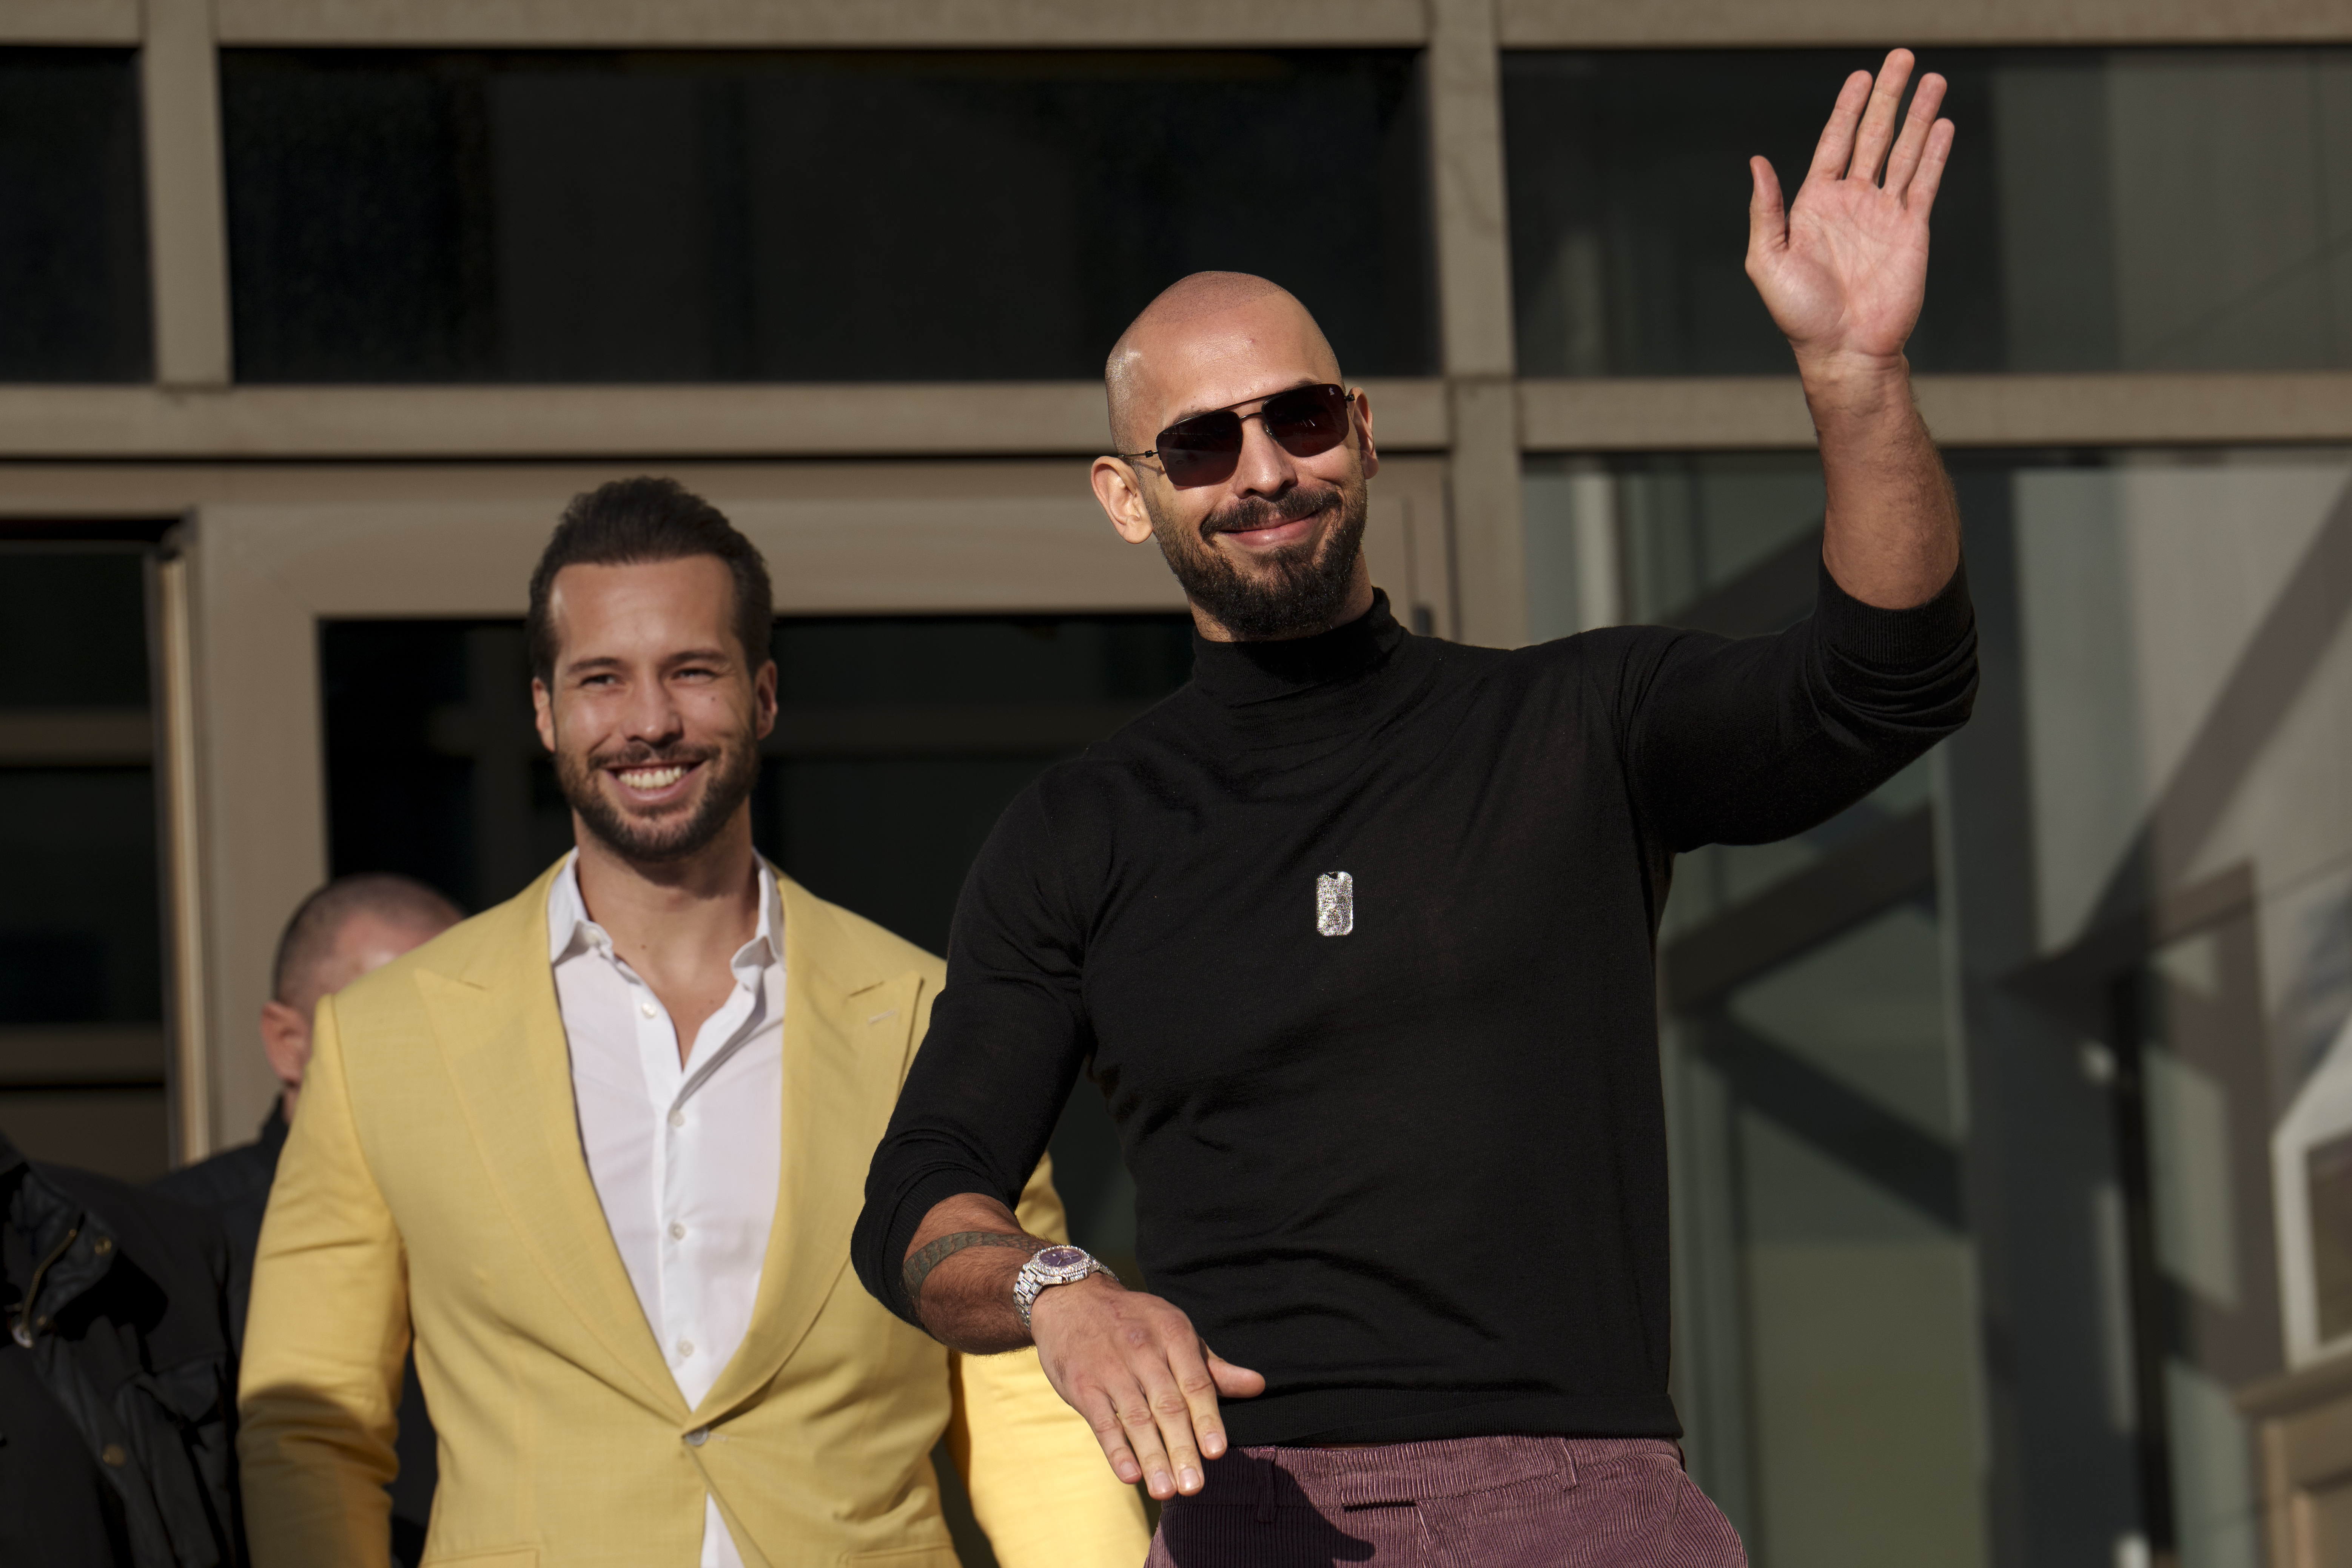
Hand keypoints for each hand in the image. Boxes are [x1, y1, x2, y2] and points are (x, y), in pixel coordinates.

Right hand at [1028, 1276, 1265, 1499]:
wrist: (1072, 1298)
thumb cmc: (1135, 1323)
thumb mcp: (1175, 1332)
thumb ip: (1213, 1367)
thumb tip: (1258, 1386)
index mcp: (1173, 1335)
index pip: (1195, 1382)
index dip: (1206, 1418)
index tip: (1216, 1452)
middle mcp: (1143, 1351)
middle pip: (1167, 1406)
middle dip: (1182, 1448)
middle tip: (1195, 1487)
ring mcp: (1111, 1368)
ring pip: (1136, 1418)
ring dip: (1152, 1457)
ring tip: (1166, 1492)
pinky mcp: (1083, 1384)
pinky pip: (1102, 1421)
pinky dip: (1116, 1449)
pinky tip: (1130, 1475)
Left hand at [1747, 49, 1954, 384]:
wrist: (1844, 350)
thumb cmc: (1799, 314)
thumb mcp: (1768, 260)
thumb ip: (1766, 210)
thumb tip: (1756, 163)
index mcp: (1815, 204)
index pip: (1834, 143)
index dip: (1847, 109)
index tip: (1860, 78)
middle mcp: (1851, 202)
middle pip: (1873, 136)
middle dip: (1887, 97)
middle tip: (1901, 58)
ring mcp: (1883, 214)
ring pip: (1903, 151)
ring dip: (1918, 115)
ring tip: (1932, 80)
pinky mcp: (1912, 230)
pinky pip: (1924, 183)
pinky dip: (1934, 153)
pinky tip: (1942, 125)